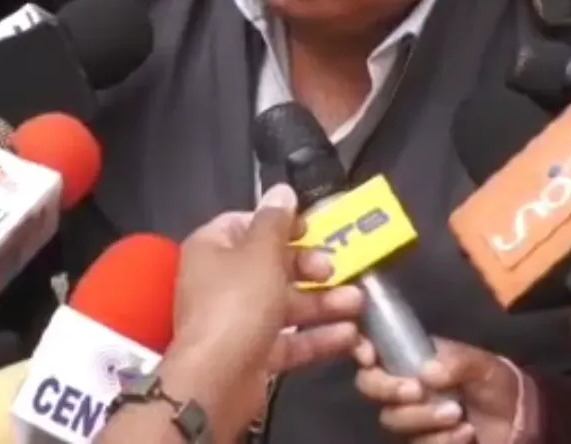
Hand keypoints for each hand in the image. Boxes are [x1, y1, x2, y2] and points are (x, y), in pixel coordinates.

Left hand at [161, 185, 364, 429]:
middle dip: (310, 267)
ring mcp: (238, 321)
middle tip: (334, 268)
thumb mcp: (260, 253)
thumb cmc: (237, 304)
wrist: (217, 380)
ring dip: (324, 303)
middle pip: (273, 265)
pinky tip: (349, 335)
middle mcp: (222, 282)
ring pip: (287, 304)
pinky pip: (290, 340)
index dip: (281, 224)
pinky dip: (318, 337)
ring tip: (357, 303)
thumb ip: (276, 221)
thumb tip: (282, 190)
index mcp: (213, 249)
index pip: (247, 224)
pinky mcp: (254, 354)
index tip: (312, 228)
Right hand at [352, 338, 518, 442]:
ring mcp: (412, 419)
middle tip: (420, 392)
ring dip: (426, 419)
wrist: (518, 424)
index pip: (376, 353)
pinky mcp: (424, 443)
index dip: (364, 353)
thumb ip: (457, 362)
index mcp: (413, 361)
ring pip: (393, 421)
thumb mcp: (483, 365)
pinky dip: (443, 441)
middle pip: (373, 389)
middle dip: (393, 391)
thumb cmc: (496, 385)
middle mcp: (405, 389)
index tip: (369, 357)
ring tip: (459, 416)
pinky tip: (465, 435)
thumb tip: (426, 372)